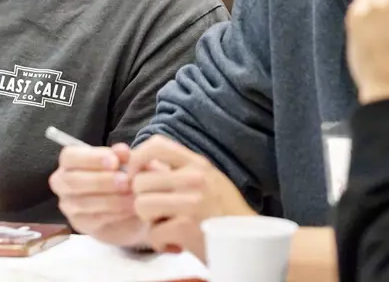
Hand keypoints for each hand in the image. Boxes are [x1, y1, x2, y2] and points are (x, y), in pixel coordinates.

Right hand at [49, 144, 147, 247]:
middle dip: (101, 181)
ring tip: (133, 195)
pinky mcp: (80, 225)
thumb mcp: (123, 162)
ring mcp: (69, 206)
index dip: (91, 159)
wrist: (124, 205)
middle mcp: (63, 184)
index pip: (70, 157)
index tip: (114, 161)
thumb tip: (122, 151)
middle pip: (73, 181)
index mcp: (69, 161)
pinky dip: (115, 213)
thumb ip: (122, 156)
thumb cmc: (119, 175)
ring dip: (111, 199)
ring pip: (84, 203)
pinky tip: (132, 208)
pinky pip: (95, 220)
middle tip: (125, 181)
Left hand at [128, 136, 254, 259]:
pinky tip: (176, 243)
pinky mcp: (187, 227)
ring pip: (141, 206)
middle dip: (143, 200)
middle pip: (141, 181)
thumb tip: (144, 166)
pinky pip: (153, 234)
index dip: (137, 159)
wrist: (250, 241)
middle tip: (159, 212)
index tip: (137, 176)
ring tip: (168, 227)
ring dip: (151, 223)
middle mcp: (194, 178)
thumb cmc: (225, 213)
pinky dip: (161, 244)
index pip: (156, 144)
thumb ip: (180, 171)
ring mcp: (191, 202)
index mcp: (198, 163)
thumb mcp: (209, 180)